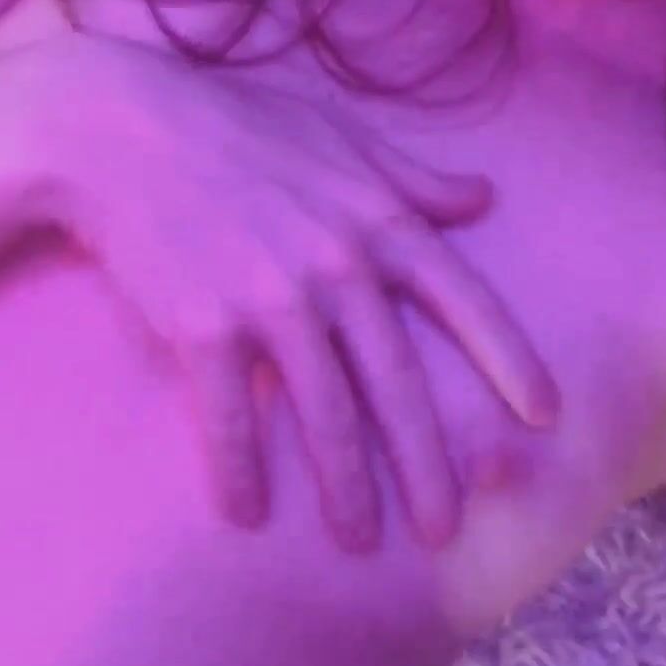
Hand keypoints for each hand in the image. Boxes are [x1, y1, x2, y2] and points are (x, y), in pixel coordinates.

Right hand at [0, 22, 559, 549]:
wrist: (118, 127)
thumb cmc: (234, 124)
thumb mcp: (340, 137)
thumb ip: (414, 178)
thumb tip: (483, 198)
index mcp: (378, 221)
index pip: (464, 301)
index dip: (511, 361)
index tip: (546, 416)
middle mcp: (337, 266)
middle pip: (399, 385)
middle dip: (428, 466)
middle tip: (447, 530)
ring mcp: (270, 299)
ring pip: (325, 414)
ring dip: (345, 488)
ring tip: (359, 541)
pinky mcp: (202, 325)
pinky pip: (232, 417)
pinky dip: (241, 470)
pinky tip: (248, 514)